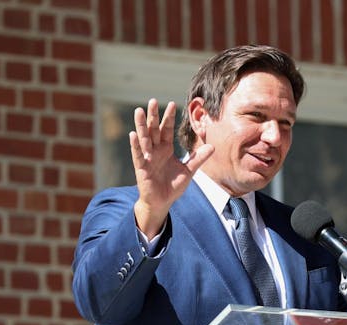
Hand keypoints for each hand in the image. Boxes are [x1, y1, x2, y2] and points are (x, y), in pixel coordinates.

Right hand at [128, 99, 213, 236]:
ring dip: (141, 125)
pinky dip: (135, 145)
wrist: (162, 202)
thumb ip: (199, 159)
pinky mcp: (141, 168)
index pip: (167, 130)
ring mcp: (147, 158)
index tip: (172, 103)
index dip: (169, 117)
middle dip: (153, 116)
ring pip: (144, 138)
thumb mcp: (189, 171)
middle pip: (154, 129)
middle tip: (152, 100)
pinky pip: (138, 155)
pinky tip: (133, 134)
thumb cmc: (172, 185)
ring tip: (139, 110)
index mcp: (166, 149)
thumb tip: (212, 146)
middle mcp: (155, 150)